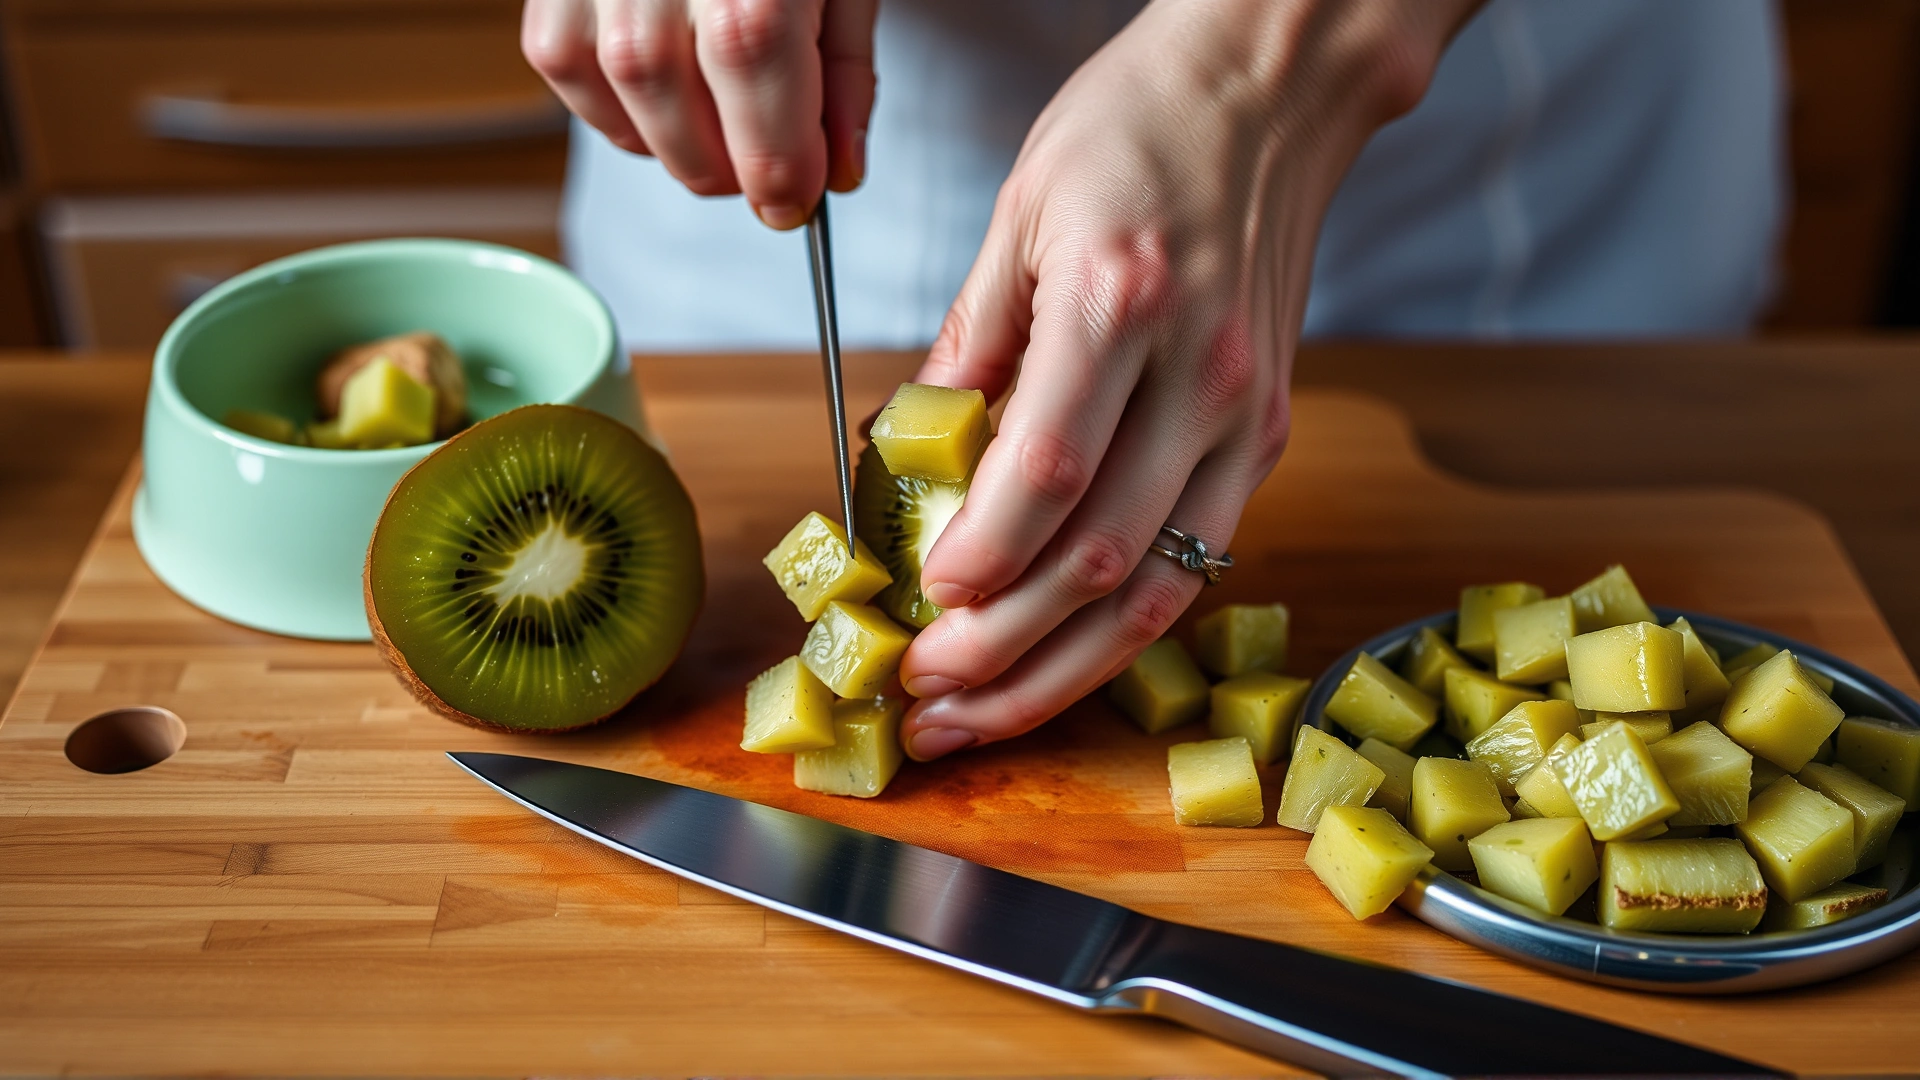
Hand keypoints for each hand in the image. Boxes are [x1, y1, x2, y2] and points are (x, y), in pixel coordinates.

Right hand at [521, 0, 877, 226]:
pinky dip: (618, 109)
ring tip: (720, 136)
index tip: (795, 201)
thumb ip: (845, 71)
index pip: (755, 76)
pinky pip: (566, 69)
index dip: (777, 162)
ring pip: (621, 94)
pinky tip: (663, 99)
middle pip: (680, 101)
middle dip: (730, 165)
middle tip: (764, 173)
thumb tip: (840, 169)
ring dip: (677, 145)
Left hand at [896, 0, 1478, 759]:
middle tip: (925, 697)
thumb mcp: (1020, 211)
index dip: (981, 561)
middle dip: (1003, 653)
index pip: (1048, 473)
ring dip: (1062, 673)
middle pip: (1103, 562)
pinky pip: (1196, 563)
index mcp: (1124, 305)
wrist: (1272, 91)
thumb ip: (968, 342)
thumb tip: (909, 451)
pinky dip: (1123, 629)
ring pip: (1159, 592)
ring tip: (980, 716)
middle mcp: (1202, 376)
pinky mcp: (1266, 440)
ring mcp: (1248, 418)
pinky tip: (1059, 659)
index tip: (918, 608)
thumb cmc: (1138, 129)